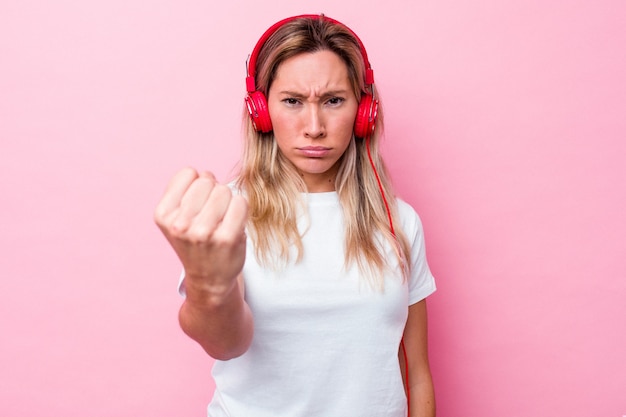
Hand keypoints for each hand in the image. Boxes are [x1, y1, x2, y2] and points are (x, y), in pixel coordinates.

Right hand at [154, 167, 247, 298]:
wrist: (209, 278)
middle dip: (213, 190)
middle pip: (207, 180)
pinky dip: (241, 209)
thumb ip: (186, 190)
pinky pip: (240, 202)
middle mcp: (180, 224)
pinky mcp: (227, 238)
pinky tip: (233, 224)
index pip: (188, 173)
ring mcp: (203, 233)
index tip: (197, 202)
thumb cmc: (196, 241)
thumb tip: (206, 174)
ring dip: (227, 201)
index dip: (197, 183)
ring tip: (221, 220)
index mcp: (163, 215)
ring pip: (224, 190)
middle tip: (212, 212)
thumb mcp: (177, 216)